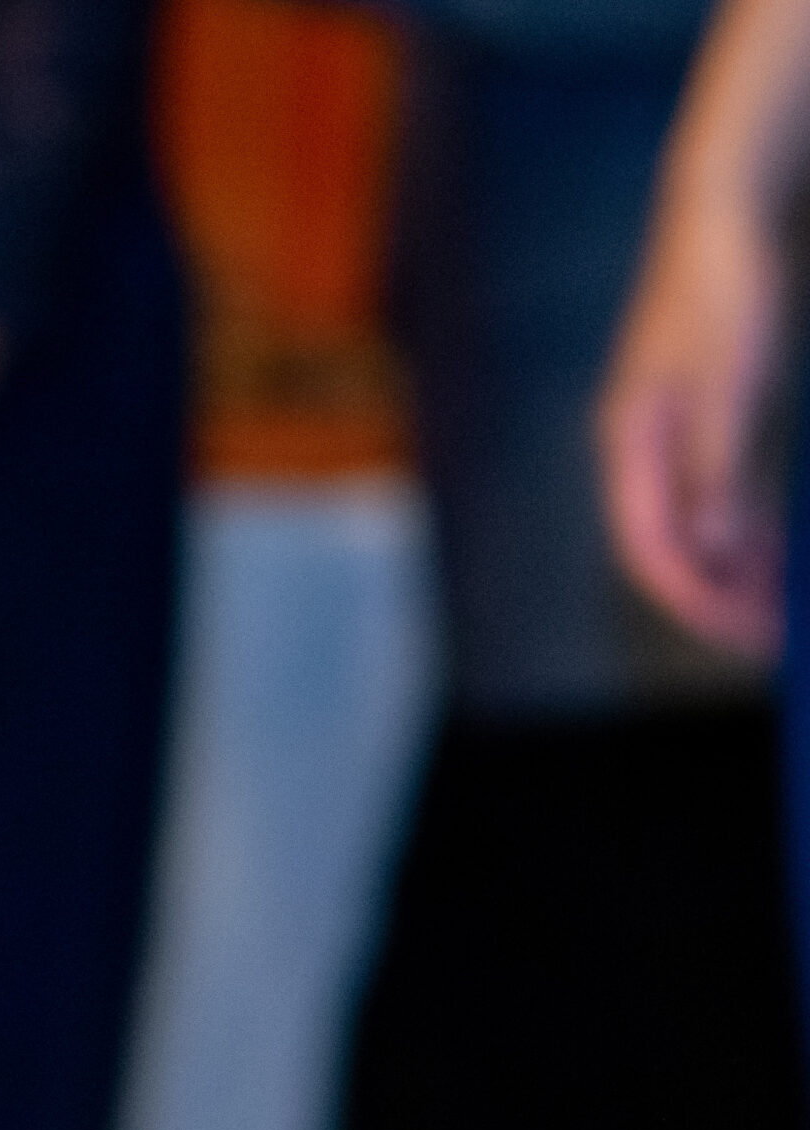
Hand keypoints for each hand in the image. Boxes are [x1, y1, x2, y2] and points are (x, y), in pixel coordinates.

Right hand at [597, 193, 787, 659]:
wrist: (720, 210)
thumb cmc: (722, 288)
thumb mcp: (732, 382)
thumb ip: (719, 470)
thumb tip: (720, 551)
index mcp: (630, 443)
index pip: (650, 549)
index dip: (695, 601)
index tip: (741, 639)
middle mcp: (639, 449)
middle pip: (668, 548)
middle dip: (715, 601)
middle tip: (768, 644)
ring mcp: (667, 435)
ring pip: (693, 526)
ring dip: (731, 574)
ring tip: (775, 614)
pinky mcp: (699, 418)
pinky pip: (715, 495)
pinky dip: (742, 531)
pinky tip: (772, 555)